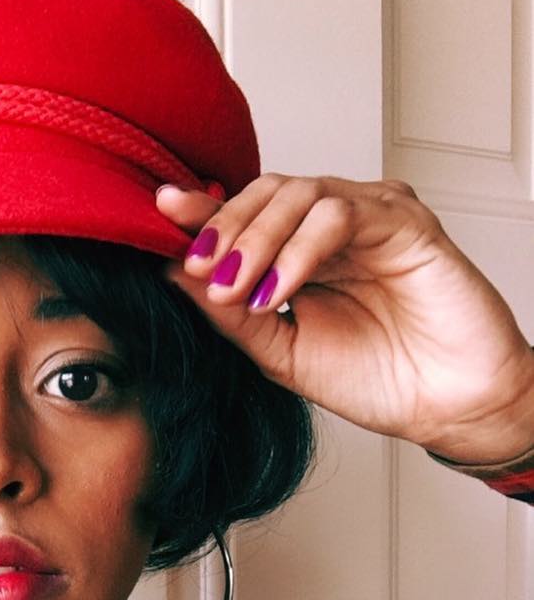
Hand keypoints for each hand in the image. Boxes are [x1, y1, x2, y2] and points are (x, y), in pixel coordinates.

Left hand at [156, 175, 533, 462]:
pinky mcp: (403, 221)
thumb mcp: (280, 351)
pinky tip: (279, 290)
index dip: (200, 213)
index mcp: (302, 252)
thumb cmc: (377, 379)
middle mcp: (333, 227)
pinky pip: (339, 214)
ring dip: (256, 239)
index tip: (157, 214)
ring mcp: (369, 217)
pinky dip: (299, 249)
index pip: (245, 216)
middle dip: (222, 227)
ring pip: (298, 193)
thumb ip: (229, 313)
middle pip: (265, 192)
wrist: (443, 407)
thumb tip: (172, 273)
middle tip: (198, 266)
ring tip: (235, 286)